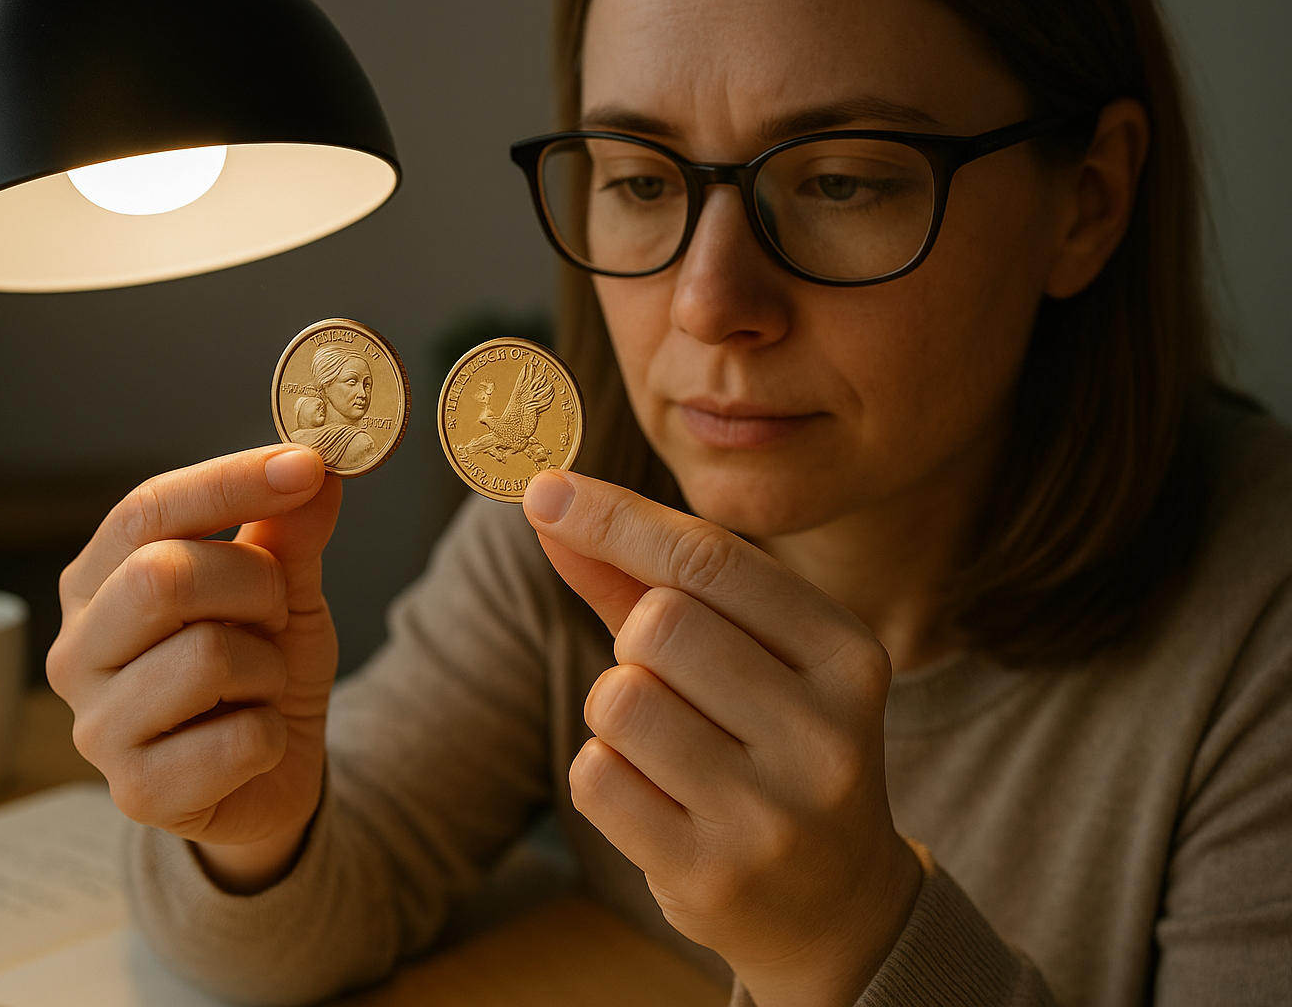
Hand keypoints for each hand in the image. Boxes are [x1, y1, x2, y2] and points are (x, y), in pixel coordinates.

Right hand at [46, 446, 340, 892]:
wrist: (270, 776)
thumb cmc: (258, 670)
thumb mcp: (284, 591)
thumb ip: (290, 533)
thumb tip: (316, 470)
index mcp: (97, 583)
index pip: (146, 510)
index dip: (229, 481)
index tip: (308, 465)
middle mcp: (77, 651)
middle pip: (162, 576)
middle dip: (253, 584)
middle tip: (277, 612)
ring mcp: (97, 728)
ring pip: (206, 657)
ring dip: (268, 667)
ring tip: (260, 685)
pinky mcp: (138, 794)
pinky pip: (237, 739)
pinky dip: (272, 733)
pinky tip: (255, 739)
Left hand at [522, 471, 920, 1006]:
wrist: (835, 904)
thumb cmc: (770, 748)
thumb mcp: (742, 655)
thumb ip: (644, 579)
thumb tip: (550, 503)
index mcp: (847, 655)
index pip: (711, 558)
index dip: (615, 518)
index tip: (546, 489)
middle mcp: (826, 732)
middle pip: (659, 625)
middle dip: (633, 643)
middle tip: (666, 681)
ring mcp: (774, 813)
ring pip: (620, 700)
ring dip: (615, 709)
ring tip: (663, 745)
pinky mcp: (714, 875)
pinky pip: (597, 777)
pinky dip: (602, 772)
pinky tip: (655, 797)